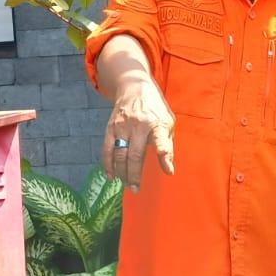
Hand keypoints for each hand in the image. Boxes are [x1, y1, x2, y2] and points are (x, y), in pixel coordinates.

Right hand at [103, 75, 175, 190]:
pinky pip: (107, 149)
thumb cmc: (155, 109)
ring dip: (121, 173)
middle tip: (135, 189)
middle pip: (134, 155)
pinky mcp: (110, 127)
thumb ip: (167, 146)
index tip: (168, 170)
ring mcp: (122, 126)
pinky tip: (112, 176)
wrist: (134, 87)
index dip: (163, 154)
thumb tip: (169, 170)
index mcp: (156, 124)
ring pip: (119, 155)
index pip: (161, 140)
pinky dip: (108, 164)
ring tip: (126, 185)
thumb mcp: (167, 123)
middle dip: (134, 175)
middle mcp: (138, 125)